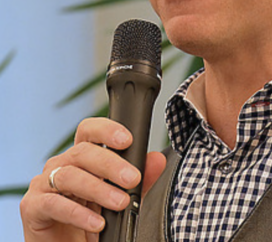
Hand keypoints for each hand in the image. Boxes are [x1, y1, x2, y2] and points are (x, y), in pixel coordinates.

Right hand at [20, 117, 165, 241]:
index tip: (127, 140)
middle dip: (110, 164)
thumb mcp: (121, 199)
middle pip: (82, 152)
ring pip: (70, 175)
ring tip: (120, 202)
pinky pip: (53, 204)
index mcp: (82, 157)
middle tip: (132, 178)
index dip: (106, 130)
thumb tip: (157, 160)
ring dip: (98, 189)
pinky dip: (78, 213)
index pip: (89, 130)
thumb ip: (141, 180)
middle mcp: (62, 165)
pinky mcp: (33, 207)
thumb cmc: (93, 221)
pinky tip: (97, 223)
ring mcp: (45, 184)